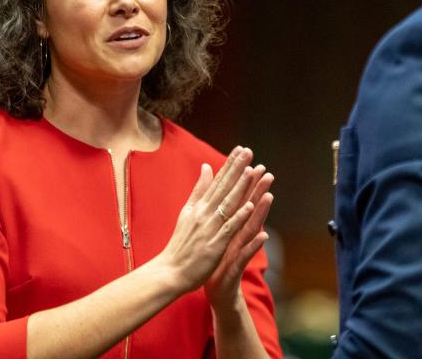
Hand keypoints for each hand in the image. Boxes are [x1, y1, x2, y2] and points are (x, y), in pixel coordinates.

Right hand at [156, 147, 267, 293]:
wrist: (170, 272)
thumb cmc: (180, 244)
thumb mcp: (187, 212)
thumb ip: (199, 190)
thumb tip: (207, 167)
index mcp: (198, 206)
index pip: (217, 182)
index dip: (230, 165)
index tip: (241, 149)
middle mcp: (203, 214)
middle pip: (223, 188)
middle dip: (237, 169)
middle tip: (249, 151)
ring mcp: (209, 229)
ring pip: (227, 205)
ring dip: (240, 188)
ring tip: (251, 172)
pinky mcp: (214, 244)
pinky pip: (228, 228)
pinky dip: (238, 217)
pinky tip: (250, 206)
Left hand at [203, 165, 273, 312]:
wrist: (216, 289)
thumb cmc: (216, 261)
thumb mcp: (216, 234)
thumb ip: (220, 214)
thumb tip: (221, 195)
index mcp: (230, 226)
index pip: (237, 200)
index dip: (243, 182)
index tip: (248, 162)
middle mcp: (238, 235)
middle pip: (248, 210)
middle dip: (257, 191)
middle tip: (266, 172)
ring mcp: (240, 249)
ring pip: (251, 228)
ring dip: (261, 212)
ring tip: (269, 196)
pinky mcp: (238, 266)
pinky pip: (247, 254)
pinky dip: (255, 245)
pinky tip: (264, 235)